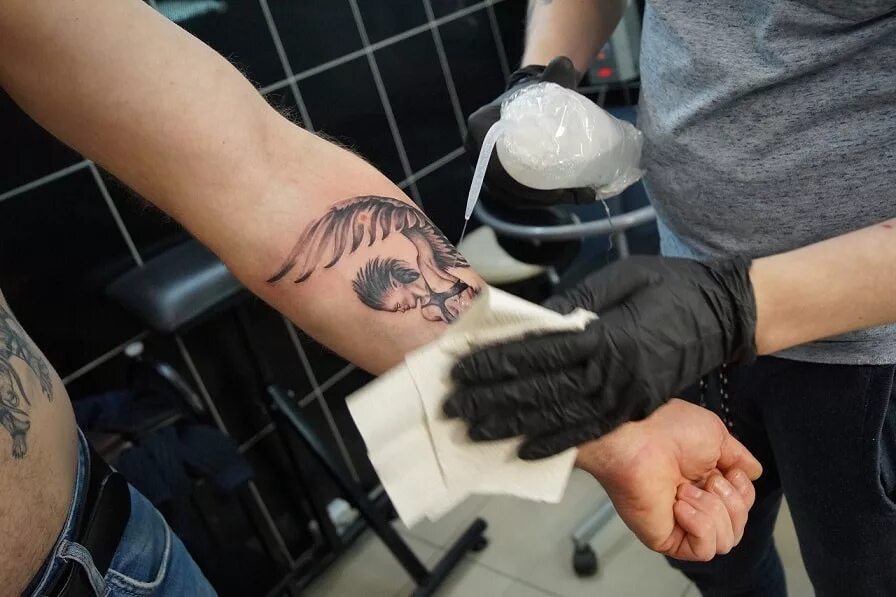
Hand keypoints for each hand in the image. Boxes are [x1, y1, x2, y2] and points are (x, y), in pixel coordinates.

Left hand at [444, 256, 756, 458]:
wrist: (727, 314)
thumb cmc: (671, 286)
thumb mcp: (622, 278)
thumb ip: (576, 303)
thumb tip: (533, 322)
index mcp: (607, 335)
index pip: (539, 352)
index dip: (498, 362)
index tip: (462, 367)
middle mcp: (614, 373)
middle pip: (541, 390)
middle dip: (493, 399)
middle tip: (453, 406)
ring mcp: (627, 397)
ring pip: (560, 416)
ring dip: (515, 426)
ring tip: (476, 431)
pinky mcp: (636, 409)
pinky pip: (591, 430)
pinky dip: (557, 443)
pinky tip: (526, 450)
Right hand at [465, 56, 595, 206]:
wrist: (527, 99)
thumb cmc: (535, 94)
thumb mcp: (546, 83)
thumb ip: (556, 73)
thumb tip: (563, 63)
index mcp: (480, 128)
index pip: (498, 167)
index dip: (526, 185)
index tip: (558, 187)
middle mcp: (475, 150)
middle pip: (504, 186)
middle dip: (538, 198)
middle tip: (569, 195)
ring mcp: (482, 166)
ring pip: (507, 195)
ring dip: (537, 203)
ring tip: (569, 198)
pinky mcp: (493, 177)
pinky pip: (509, 196)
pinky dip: (531, 202)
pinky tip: (556, 202)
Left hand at [577, 399, 761, 560]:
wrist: (639, 441)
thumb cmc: (668, 432)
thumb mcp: (716, 435)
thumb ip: (738, 456)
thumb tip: (753, 472)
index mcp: (705, 483)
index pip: (742, 507)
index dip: (742, 492)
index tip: (727, 472)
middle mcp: (694, 505)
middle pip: (738, 527)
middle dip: (731, 502)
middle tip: (707, 479)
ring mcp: (680, 524)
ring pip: (725, 542)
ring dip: (712, 510)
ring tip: (685, 489)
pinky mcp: (667, 539)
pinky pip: (704, 550)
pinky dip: (700, 525)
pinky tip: (680, 505)